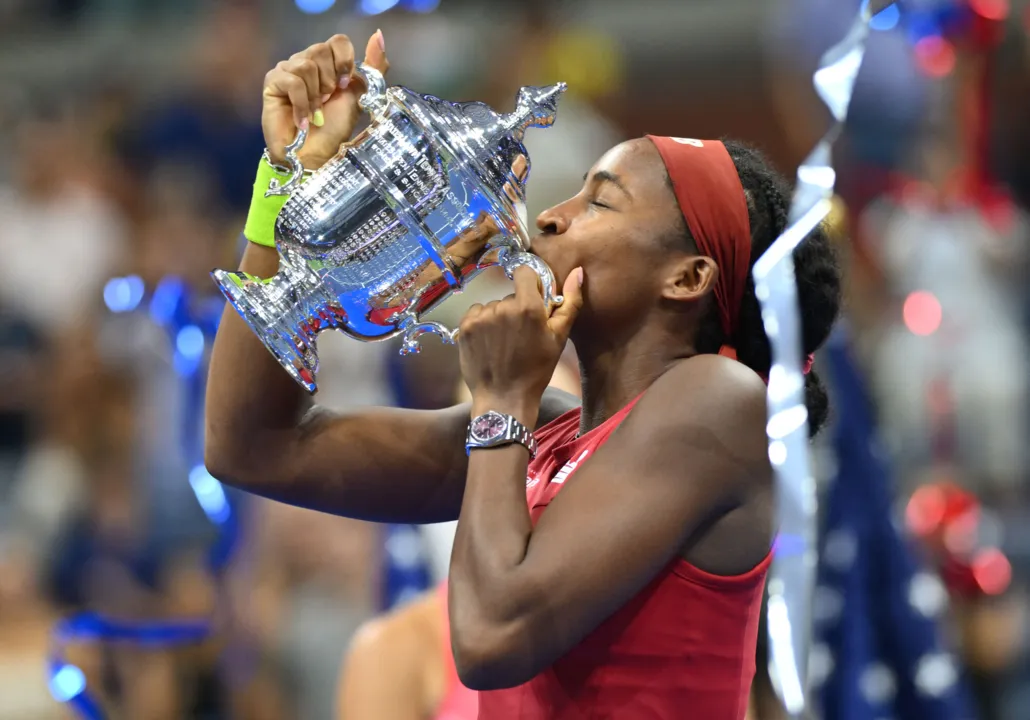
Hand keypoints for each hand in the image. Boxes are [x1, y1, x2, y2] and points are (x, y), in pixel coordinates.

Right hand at [262, 31, 388, 169]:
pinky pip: (292, 81)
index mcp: (328, 63)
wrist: (314, 155)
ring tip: (314, 113)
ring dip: (315, 96)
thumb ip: (373, 67)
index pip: (338, 41)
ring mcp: (287, 69)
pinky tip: (303, 120)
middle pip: (321, 50)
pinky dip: (302, 104)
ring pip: (306, 65)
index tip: (344, 86)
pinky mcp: (272, 82)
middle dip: (329, 82)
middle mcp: (306, 61)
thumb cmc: (334, 129)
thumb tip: (379, 35)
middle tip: (326, 102)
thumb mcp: (360, 95)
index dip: (344, 62)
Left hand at [459, 266, 583, 420]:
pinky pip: (477, 313)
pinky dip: (483, 323)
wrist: (504, 398)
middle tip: (521, 334)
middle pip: (511, 295)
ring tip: (504, 343)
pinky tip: (490, 343)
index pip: (525, 272)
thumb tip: (577, 272)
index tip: (532, 299)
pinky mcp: (466, 326)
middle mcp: (503, 307)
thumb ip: (570, 303)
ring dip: (499, 318)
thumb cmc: (536, 370)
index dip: (530, 283)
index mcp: (528, 307)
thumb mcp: (559, 338)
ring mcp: (482, 317)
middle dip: (517, 308)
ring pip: (494, 306)